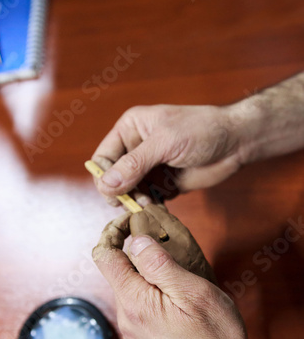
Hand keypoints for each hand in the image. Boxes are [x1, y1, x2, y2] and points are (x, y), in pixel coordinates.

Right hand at [92, 104, 243, 205]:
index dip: (104, 176)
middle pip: (113, 179)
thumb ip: (135, 164)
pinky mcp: (163, 185)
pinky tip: (157, 209)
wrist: (235, 142)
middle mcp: (135, 149)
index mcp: (130, 129)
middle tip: (135, 202)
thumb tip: (106, 184)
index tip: (114, 192)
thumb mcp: (165, 142)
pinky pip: (147, 200)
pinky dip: (149, 207)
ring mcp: (149, 169)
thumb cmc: (202, 130)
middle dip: (121, 192)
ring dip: (135, 202)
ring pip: (129, 192)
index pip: (103, 157)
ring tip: (149, 204)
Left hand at [92, 212, 251, 338]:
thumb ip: (159, 264)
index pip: (105, 256)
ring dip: (146, 275)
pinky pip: (138, 309)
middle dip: (135, 253)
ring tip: (176, 272)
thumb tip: (135, 240)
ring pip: (130, 291)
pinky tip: (176, 299)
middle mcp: (126, 319)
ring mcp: (133, 334)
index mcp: (134, 302)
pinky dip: (150, 295)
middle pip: (117, 273)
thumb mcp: (193, 291)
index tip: (132, 220)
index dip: (113, 232)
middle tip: (165, 242)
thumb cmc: (216, 335)